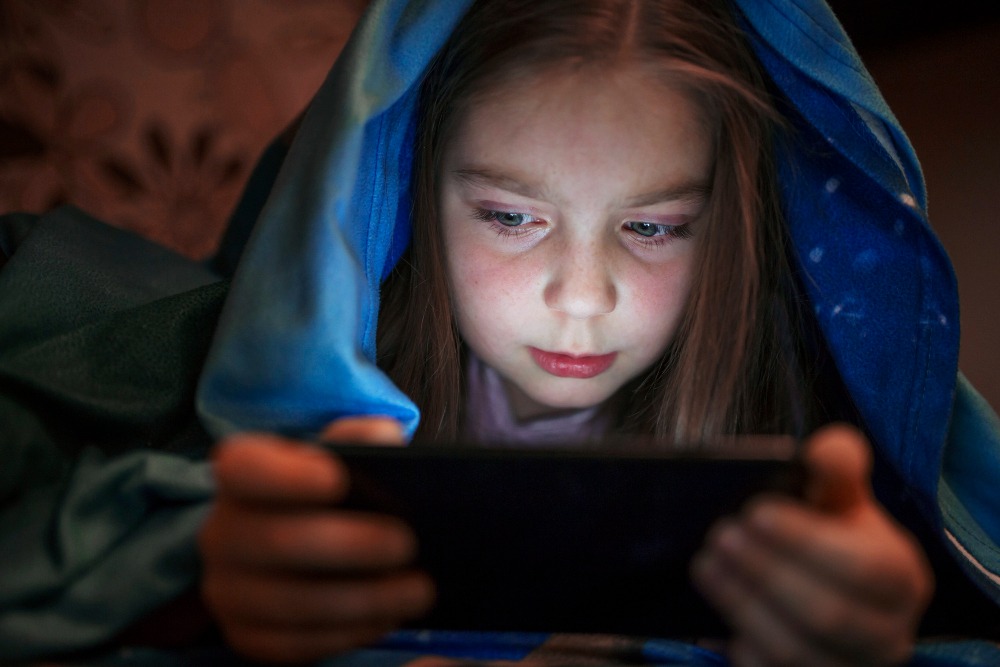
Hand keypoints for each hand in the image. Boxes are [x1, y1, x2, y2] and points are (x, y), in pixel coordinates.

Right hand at [198, 417, 434, 663]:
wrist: (301, 545)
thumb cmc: (328, 494)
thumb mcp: (342, 456)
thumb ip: (362, 439)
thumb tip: (384, 436)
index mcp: (240, 475)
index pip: (242, 468)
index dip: (285, 476)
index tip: (338, 479)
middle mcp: (222, 532)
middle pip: (275, 542)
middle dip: (350, 545)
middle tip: (407, 544)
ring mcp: (227, 589)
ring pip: (290, 602)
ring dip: (363, 599)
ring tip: (418, 589)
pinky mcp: (245, 636)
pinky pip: (294, 644)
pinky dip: (348, 633)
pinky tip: (388, 617)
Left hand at [691, 424, 933, 666]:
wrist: (822, 583)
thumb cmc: (831, 532)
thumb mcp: (838, 495)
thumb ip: (836, 465)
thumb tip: (824, 450)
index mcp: (900, 579)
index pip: (863, 568)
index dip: (805, 542)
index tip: (754, 512)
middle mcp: (886, 634)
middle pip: (827, 616)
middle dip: (766, 573)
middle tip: (720, 536)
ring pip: (796, 652)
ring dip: (743, 606)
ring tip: (706, 564)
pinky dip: (743, 648)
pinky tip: (718, 615)